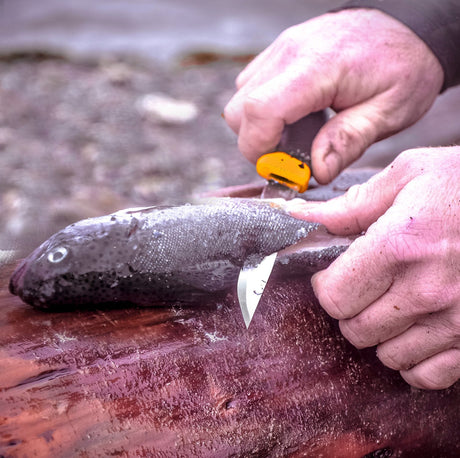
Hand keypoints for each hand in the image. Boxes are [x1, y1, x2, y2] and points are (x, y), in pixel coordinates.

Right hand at [224, 9, 443, 183]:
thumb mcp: (388, 112)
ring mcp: (281, 49)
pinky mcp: (279, 52)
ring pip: (241, 100)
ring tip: (296, 135)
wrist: (409, 26)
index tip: (280, 168)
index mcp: (318, 67)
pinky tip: (294, 116)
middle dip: (257, 143)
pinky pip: (251, 87)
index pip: (261, 109)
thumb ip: (348, 143)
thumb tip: (316, 172)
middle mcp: (289, 52)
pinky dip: (264, 111)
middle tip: (291, 156)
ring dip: (259, 127)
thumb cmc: (404, 66)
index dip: (259, 148)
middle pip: (240, 110)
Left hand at [289, 147, 459, 388]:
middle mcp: (426, 289)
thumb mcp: (409, 175)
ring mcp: (457, 320)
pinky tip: (419, 330)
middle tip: (362, 287)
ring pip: (388, 355)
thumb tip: (300, 215)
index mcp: (399, 245)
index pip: (334, 295)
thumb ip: (352, 204)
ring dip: (381, 333)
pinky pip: (428, 375)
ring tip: (393, 304)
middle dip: (350, 309)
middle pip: (355, 329)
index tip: (333, 275)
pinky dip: (414, 358)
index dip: (326, 286)